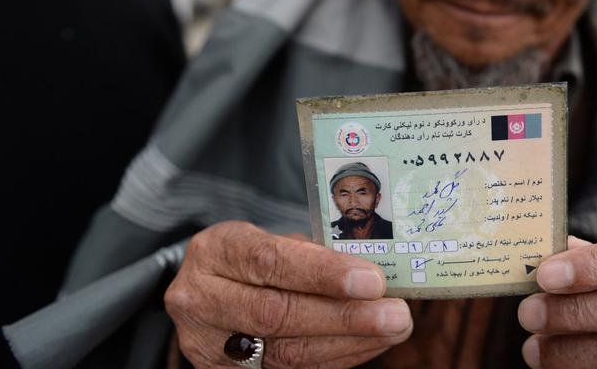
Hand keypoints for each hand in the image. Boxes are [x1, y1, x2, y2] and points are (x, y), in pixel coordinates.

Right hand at [165, 221, 412, 367]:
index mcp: (215, 251)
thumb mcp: (270, 239)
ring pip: (285, 352)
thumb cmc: (249, 259)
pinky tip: (367, 345)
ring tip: (392, 329)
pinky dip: (336, 358)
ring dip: (349, 342)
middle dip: (345, 316)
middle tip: (395, 314)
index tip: (373, 280)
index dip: (324, 273)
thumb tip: (372, 274)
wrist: (205, 292)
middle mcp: (201, 299)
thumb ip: (311, 254)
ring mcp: (209, 345)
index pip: (270, 262)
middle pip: (277, 313)